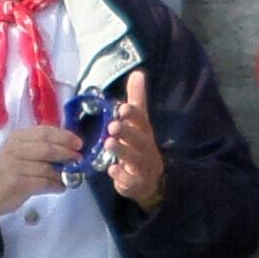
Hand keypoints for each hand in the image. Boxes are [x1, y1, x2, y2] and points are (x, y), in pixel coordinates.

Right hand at [0, 118, 81, 223]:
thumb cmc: (5, 171)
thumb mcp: (18, 152)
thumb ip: (38, 147)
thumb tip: (68, 148)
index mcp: (18, 138)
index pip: (45, 132)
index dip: (65, 137)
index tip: (79, 143)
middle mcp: (16, 149)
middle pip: (48, 148)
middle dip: (67, 153)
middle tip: (78, 159)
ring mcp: (15, 166)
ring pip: (47, 167)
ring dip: (63, 173)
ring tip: (70, 177)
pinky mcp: (17, 183)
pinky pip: (43, 183)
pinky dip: (55, 185)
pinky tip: (60, 187)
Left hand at [97, 75, 166, 209]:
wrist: (150, 181)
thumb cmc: (139, 146)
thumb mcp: (139, 123)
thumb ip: (137, 100)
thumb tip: (137, 73)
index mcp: (145, 133)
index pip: (142, 121)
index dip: (134, 115)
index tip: (123, 108)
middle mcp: (146, 149)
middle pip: (140, 140)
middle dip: (127, 132)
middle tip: (112, 125)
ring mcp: (142, 168)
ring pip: (134, 159)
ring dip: (122, 151)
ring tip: (108, 144)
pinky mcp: (136, 184)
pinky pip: (131, 182)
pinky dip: (122, 177)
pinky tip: (111, 170)